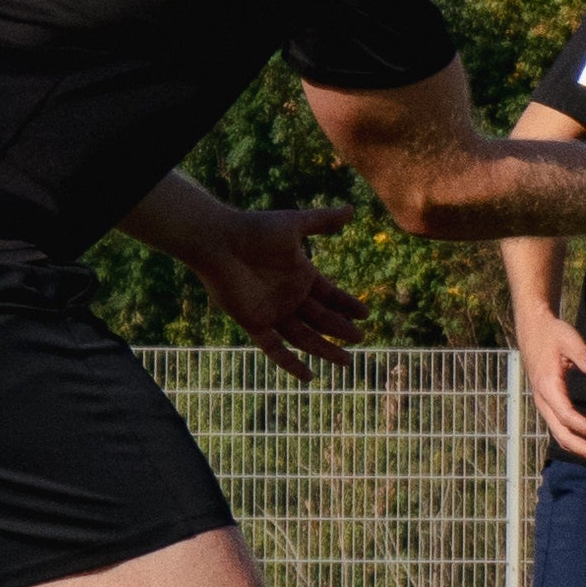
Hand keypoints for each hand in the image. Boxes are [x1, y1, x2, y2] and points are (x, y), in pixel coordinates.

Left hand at [179, 202, 362, 380]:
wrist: (219, 242)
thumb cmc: (255, 230)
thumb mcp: (294, 224)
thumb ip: (323, 221)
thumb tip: (352, 210)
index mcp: (301, 276)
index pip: (330, 296)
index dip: (347, 305)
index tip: (366, 315)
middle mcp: (289, 297)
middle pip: (321, 319)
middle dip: (341, 331)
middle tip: (360, 340)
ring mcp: (272, 312)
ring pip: (304, 337)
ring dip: (324, 350)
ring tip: (346, 362)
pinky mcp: (254, 323)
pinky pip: (274, 348)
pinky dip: (290, 363)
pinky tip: (308, 377)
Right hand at [519, 308, 585, 463]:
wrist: (533, 330)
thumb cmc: (553, 334)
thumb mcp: (569, 338)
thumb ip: (583, 354)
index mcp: (547, 386)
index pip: (566, 416)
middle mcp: (543, 400)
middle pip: (562, 434)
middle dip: (585, 448)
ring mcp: (544, 404)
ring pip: (559, 435)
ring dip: (581, 448)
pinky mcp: (548, 404)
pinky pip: (560, 428)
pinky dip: (575, 439)